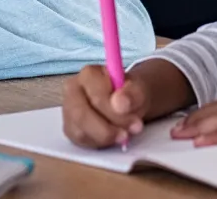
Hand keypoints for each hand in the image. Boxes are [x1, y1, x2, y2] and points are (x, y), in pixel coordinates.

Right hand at [62, 59, 194, 149]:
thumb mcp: (145, 89)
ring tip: (126, 135)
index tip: (134, 118)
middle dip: (108, 126)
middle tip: (133, 130)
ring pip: (78, 128)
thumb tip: (120, 101)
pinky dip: (98, 142)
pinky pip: (80, 139)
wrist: (133, 99)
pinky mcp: (73, 126)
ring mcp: (71, 109)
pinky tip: (114, 137)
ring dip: (104, 136)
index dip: (112, 107)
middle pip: (80, 112)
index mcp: (90, 74)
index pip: (93, 90)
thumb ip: (135, 92)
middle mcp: (75, 89)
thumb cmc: (136, 91)